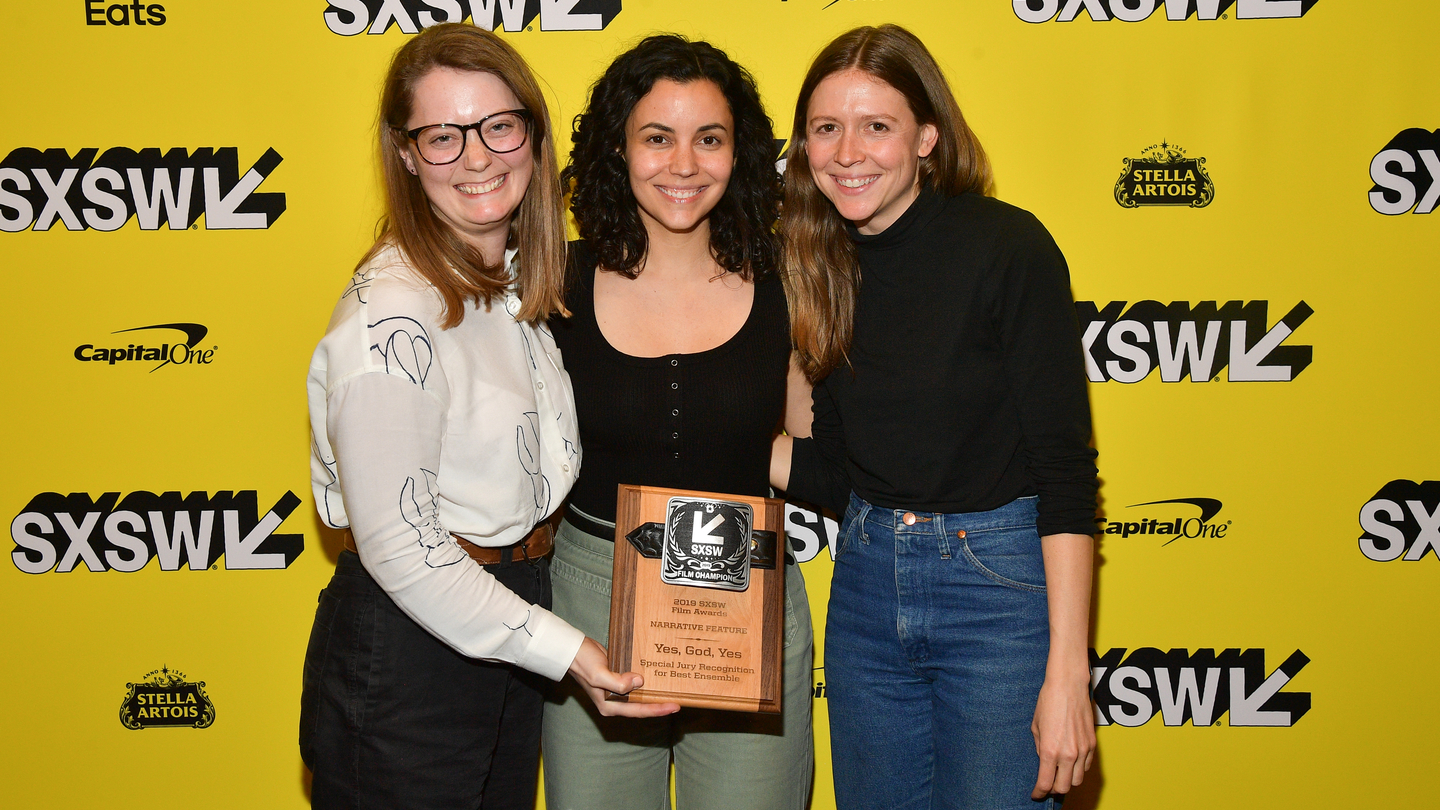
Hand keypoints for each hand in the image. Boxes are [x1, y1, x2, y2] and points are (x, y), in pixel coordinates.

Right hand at [567, 637, 679, 717]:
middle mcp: (614, 702)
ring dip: (655, 694)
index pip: (638, 711)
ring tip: (673, 691)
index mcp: (609, 706)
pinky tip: (658, 677)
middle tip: (680, 701)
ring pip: (640, 696)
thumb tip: (639, 682)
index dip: (657, 709)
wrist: (572, 649)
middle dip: (660, 704)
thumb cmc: (582, 662)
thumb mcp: (598, 674)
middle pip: (642, 706)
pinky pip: (636, 684)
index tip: (674, 706)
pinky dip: (647, 682)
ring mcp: (616, 691)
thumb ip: (617, 682)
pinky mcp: (618, 679)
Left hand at [1030, 670, 1095, 798]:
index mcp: (1050, 751)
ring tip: (1059, 775)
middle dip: (1054, 790)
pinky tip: (1070, 763)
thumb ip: (1040, 748)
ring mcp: (1083, 750)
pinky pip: (1086, 766)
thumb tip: (1044, 761)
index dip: (1039, 793)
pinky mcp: (1092, 744)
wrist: (1068, 685)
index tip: (1036, 794)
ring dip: (1068, 781)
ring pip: (1078, 780)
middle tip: (1047, 785)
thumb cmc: (1048, 702)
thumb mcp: (1036, 727)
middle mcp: (1068, 754)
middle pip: (1064, 787)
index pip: (1046, 783)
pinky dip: (1078, 769)